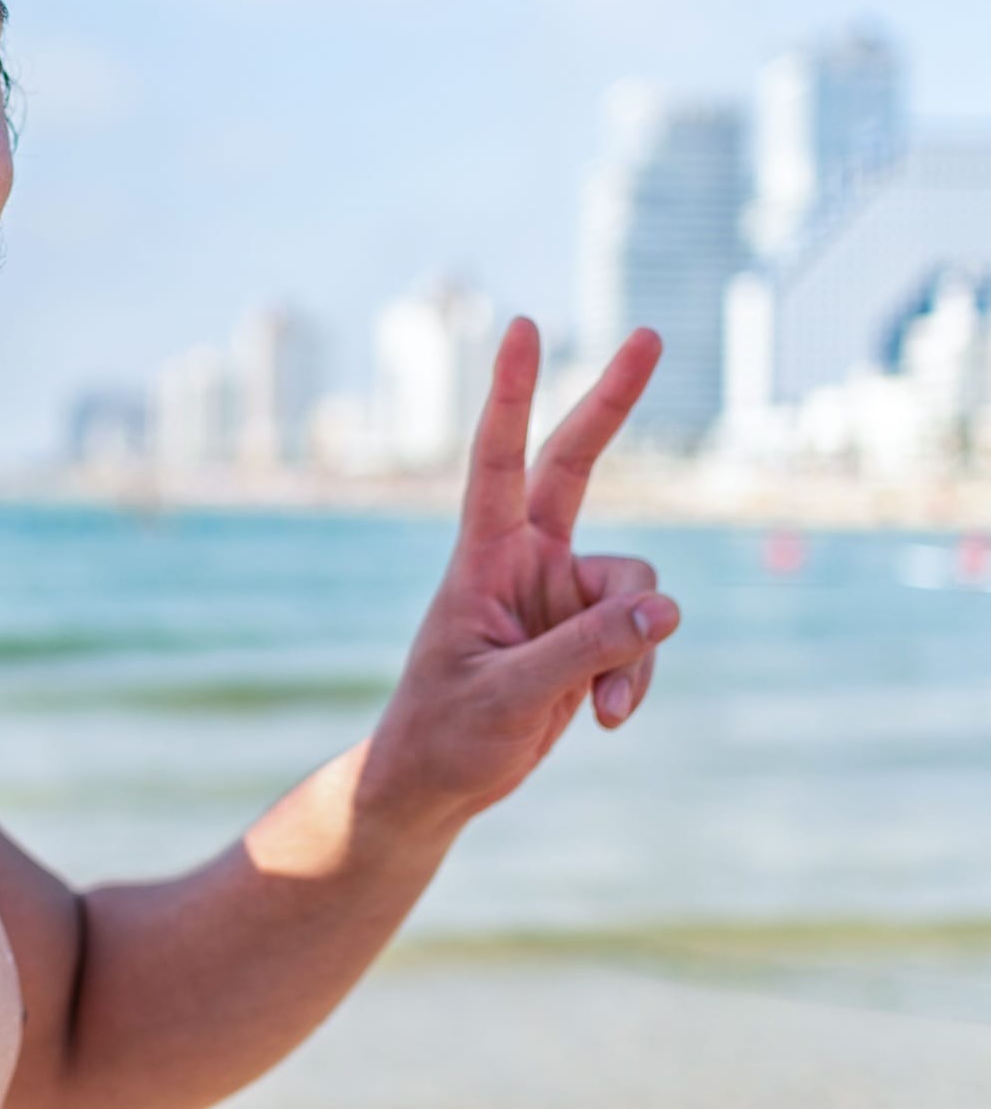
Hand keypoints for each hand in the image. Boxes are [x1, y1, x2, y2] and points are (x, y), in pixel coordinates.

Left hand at [363, 319, 680, 836]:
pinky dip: (636, 676)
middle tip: (650, 333)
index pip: (496, 459)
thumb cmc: (448, 731)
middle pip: (576, 464)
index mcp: (483, 557)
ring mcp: (560, 594)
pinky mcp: (588, 632)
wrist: (440, 781)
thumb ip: (589, 649)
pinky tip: (605, 719)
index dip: (512, 393)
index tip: (524, 326)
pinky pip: (642, 636)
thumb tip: (668, 609)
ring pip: (638, 587)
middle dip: (613, 402)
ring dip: (637, 650)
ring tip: (603, 708)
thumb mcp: (512, 693)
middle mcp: (526, 561)